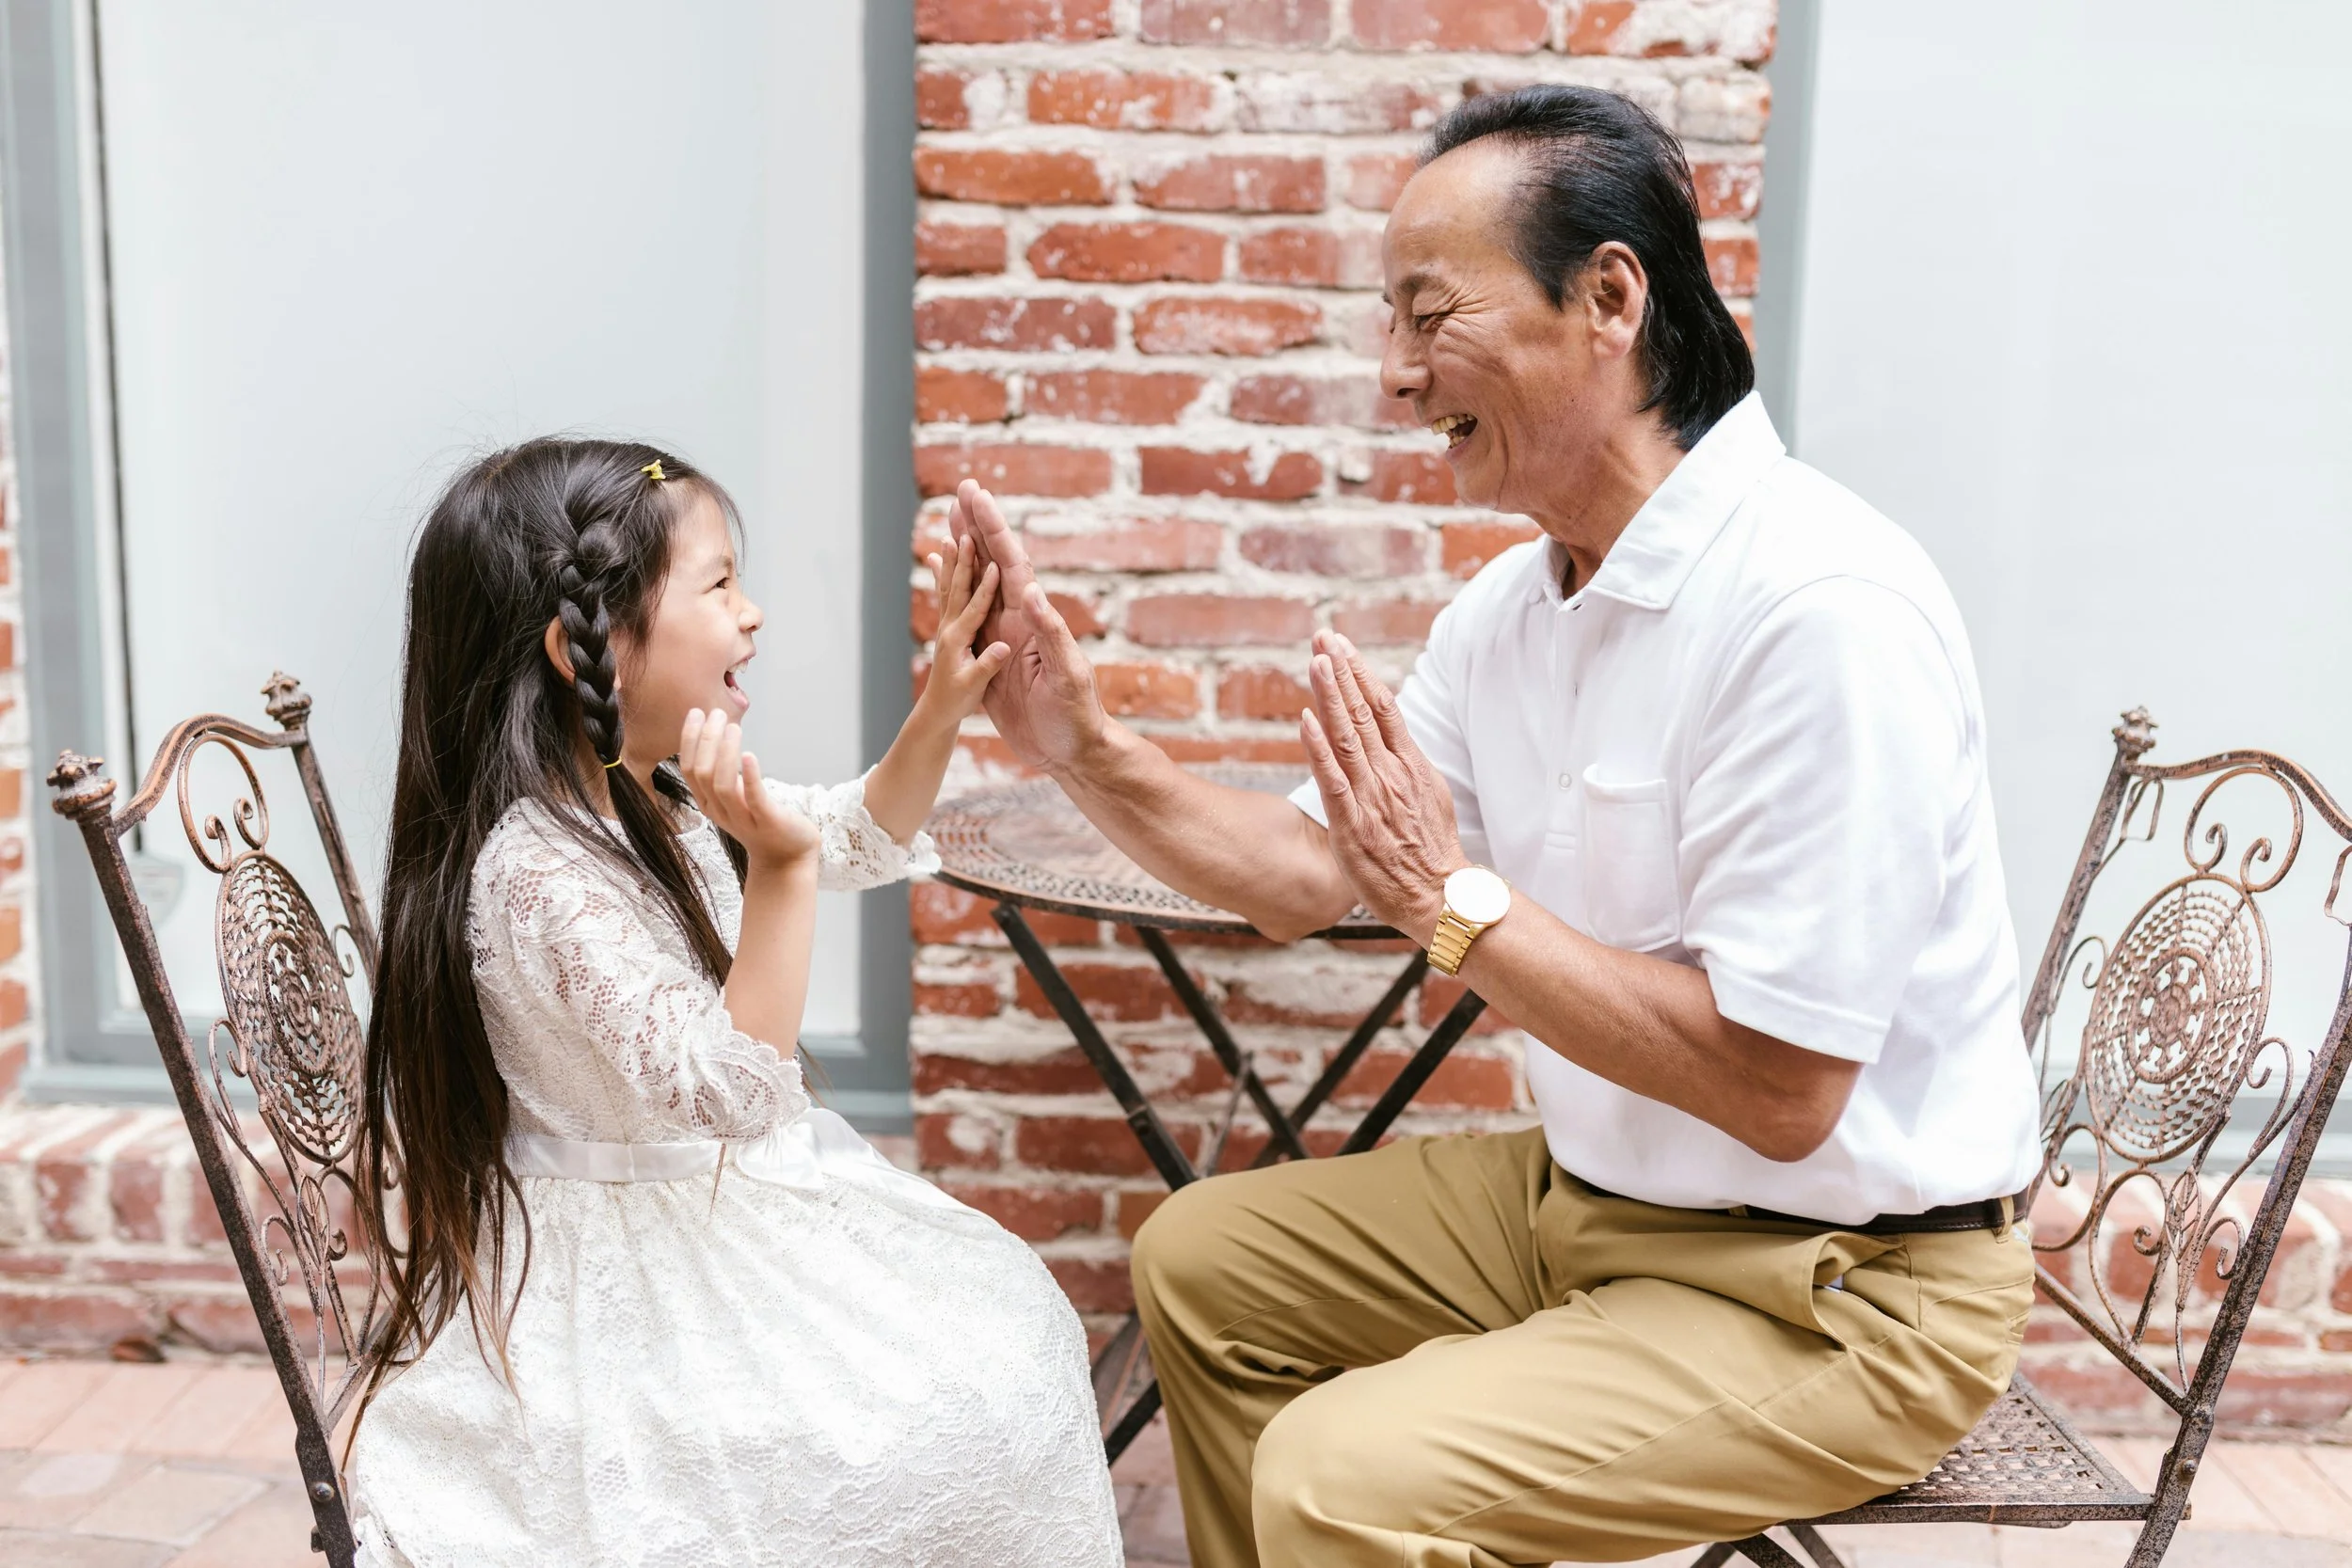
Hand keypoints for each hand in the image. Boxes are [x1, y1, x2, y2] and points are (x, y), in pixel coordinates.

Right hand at [677, 708, 818, 869]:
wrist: (786, 855)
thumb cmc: (760, 818)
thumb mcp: (735, 795)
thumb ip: (723, 770)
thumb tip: (717, 731)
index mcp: (708, 802)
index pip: (689, 769)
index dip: (689, 739)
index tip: (697, 712)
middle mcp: (719, 811)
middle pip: (702, 773)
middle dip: (706, 740)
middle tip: (718, 713)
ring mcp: (742, 818)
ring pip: (722, 785)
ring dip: (725, 753)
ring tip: (733, 727)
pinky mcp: (767, 821)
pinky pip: (754, 798)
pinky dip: (750, 776)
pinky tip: (749, 755)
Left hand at [916, 532, 1012, 724]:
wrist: (936, 710)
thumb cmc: (956, 701)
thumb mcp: (974, 687)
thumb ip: (987, 666)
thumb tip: (1003, 647)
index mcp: (958, 640)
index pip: (974, 608)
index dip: (985, 587)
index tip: (995, 565)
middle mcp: (949, 628)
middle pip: (957, 589)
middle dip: (963, 561)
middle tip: (965, 534)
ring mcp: (947, 625)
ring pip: (949, 587)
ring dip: (950, 561)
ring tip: (949, 536)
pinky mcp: (948, 627)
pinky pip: (946, 595)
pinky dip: (943, 574)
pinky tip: (935, 557)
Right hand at [945, 479, 1110, 771]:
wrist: (1072, 752)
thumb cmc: (1077, 716)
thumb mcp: (1065, 674)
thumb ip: (1050, 632)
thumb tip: (1029, 590)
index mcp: (1034, 618)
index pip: (1009, 562)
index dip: (991, 527)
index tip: (974, 496)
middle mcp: (1019, 620)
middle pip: (993, 562)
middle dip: (978, 525)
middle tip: (962, 489)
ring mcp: (1005, 637)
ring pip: (979, 584)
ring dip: (966, 551)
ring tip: (950, 520)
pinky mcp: (994, 659)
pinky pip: (970, 618)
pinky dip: (957, 594)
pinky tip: (947, 582)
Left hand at [1297, 632, 1465, 945]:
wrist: (1438, 894)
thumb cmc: (1430, 850)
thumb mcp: (1429, 794)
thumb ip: (1406, 764)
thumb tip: (1393, 737)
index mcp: (1409, 764)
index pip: (1384, 707)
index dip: (1361, 674)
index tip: (1342, 646)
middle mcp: (1391, 773)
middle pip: (1364, 712)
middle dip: (1341, 671)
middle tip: (1324, 636)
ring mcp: (1371, 796)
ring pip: (1347, 736)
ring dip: (1330, 696)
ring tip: (1316, 661)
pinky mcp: (1352, 823)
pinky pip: (1332, 780)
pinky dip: (1318, 748)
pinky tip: (1306, 720)